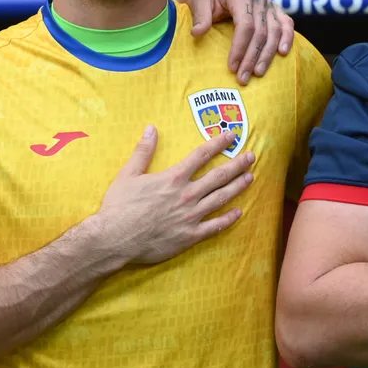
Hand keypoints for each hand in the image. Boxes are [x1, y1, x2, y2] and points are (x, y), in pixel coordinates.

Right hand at [93, 126, 254, 265]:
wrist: (116, 238)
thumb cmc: (119, 206)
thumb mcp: (127, 174)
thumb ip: (143, 151)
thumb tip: (151, 128)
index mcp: (172, 178)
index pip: (201, 156)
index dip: (218, 143)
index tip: (231, 135)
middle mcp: (186, 195)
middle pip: (218, 176)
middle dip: (236, 164)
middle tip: (251, 156)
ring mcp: (191, 216)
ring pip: (221, 199)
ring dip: (237, 187)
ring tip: (250, 178)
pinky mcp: (190, 236)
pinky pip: (215, 226)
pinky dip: (229, 219)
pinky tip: (239, 212)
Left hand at [178, 0, 293, 83]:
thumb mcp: (197, 0)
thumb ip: (199, 16)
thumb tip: (197, 33)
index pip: (245, 25)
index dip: (239, 48)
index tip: (232, 67)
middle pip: (261, 32)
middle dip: (252, 57)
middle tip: (243, 78)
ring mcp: (268, 4)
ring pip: (274, 32)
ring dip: (268, 55)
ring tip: (258, 73)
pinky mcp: (274, 10)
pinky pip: (286, 24)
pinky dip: (287, 38)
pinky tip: (282, 53)